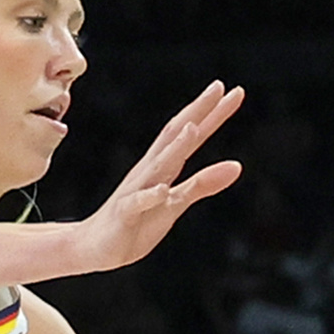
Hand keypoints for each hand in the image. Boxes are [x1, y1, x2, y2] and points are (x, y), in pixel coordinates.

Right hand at [73, 82, 244, 271]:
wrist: (96, 246)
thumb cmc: (138, 221)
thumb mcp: (177, 203)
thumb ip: (203, 184)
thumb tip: (237, 166)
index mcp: (163, 166)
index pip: (188, 133)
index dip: (210, 113)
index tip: (233, 91)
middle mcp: (149, 171)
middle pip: (174, 136)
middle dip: (197, 112)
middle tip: (218, 87)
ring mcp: (135, 190)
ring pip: (158, 166)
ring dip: (176, 148)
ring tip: (194, 127)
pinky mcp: (125, 214)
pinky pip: (138, 203)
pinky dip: (150, 196)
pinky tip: (163, 190)